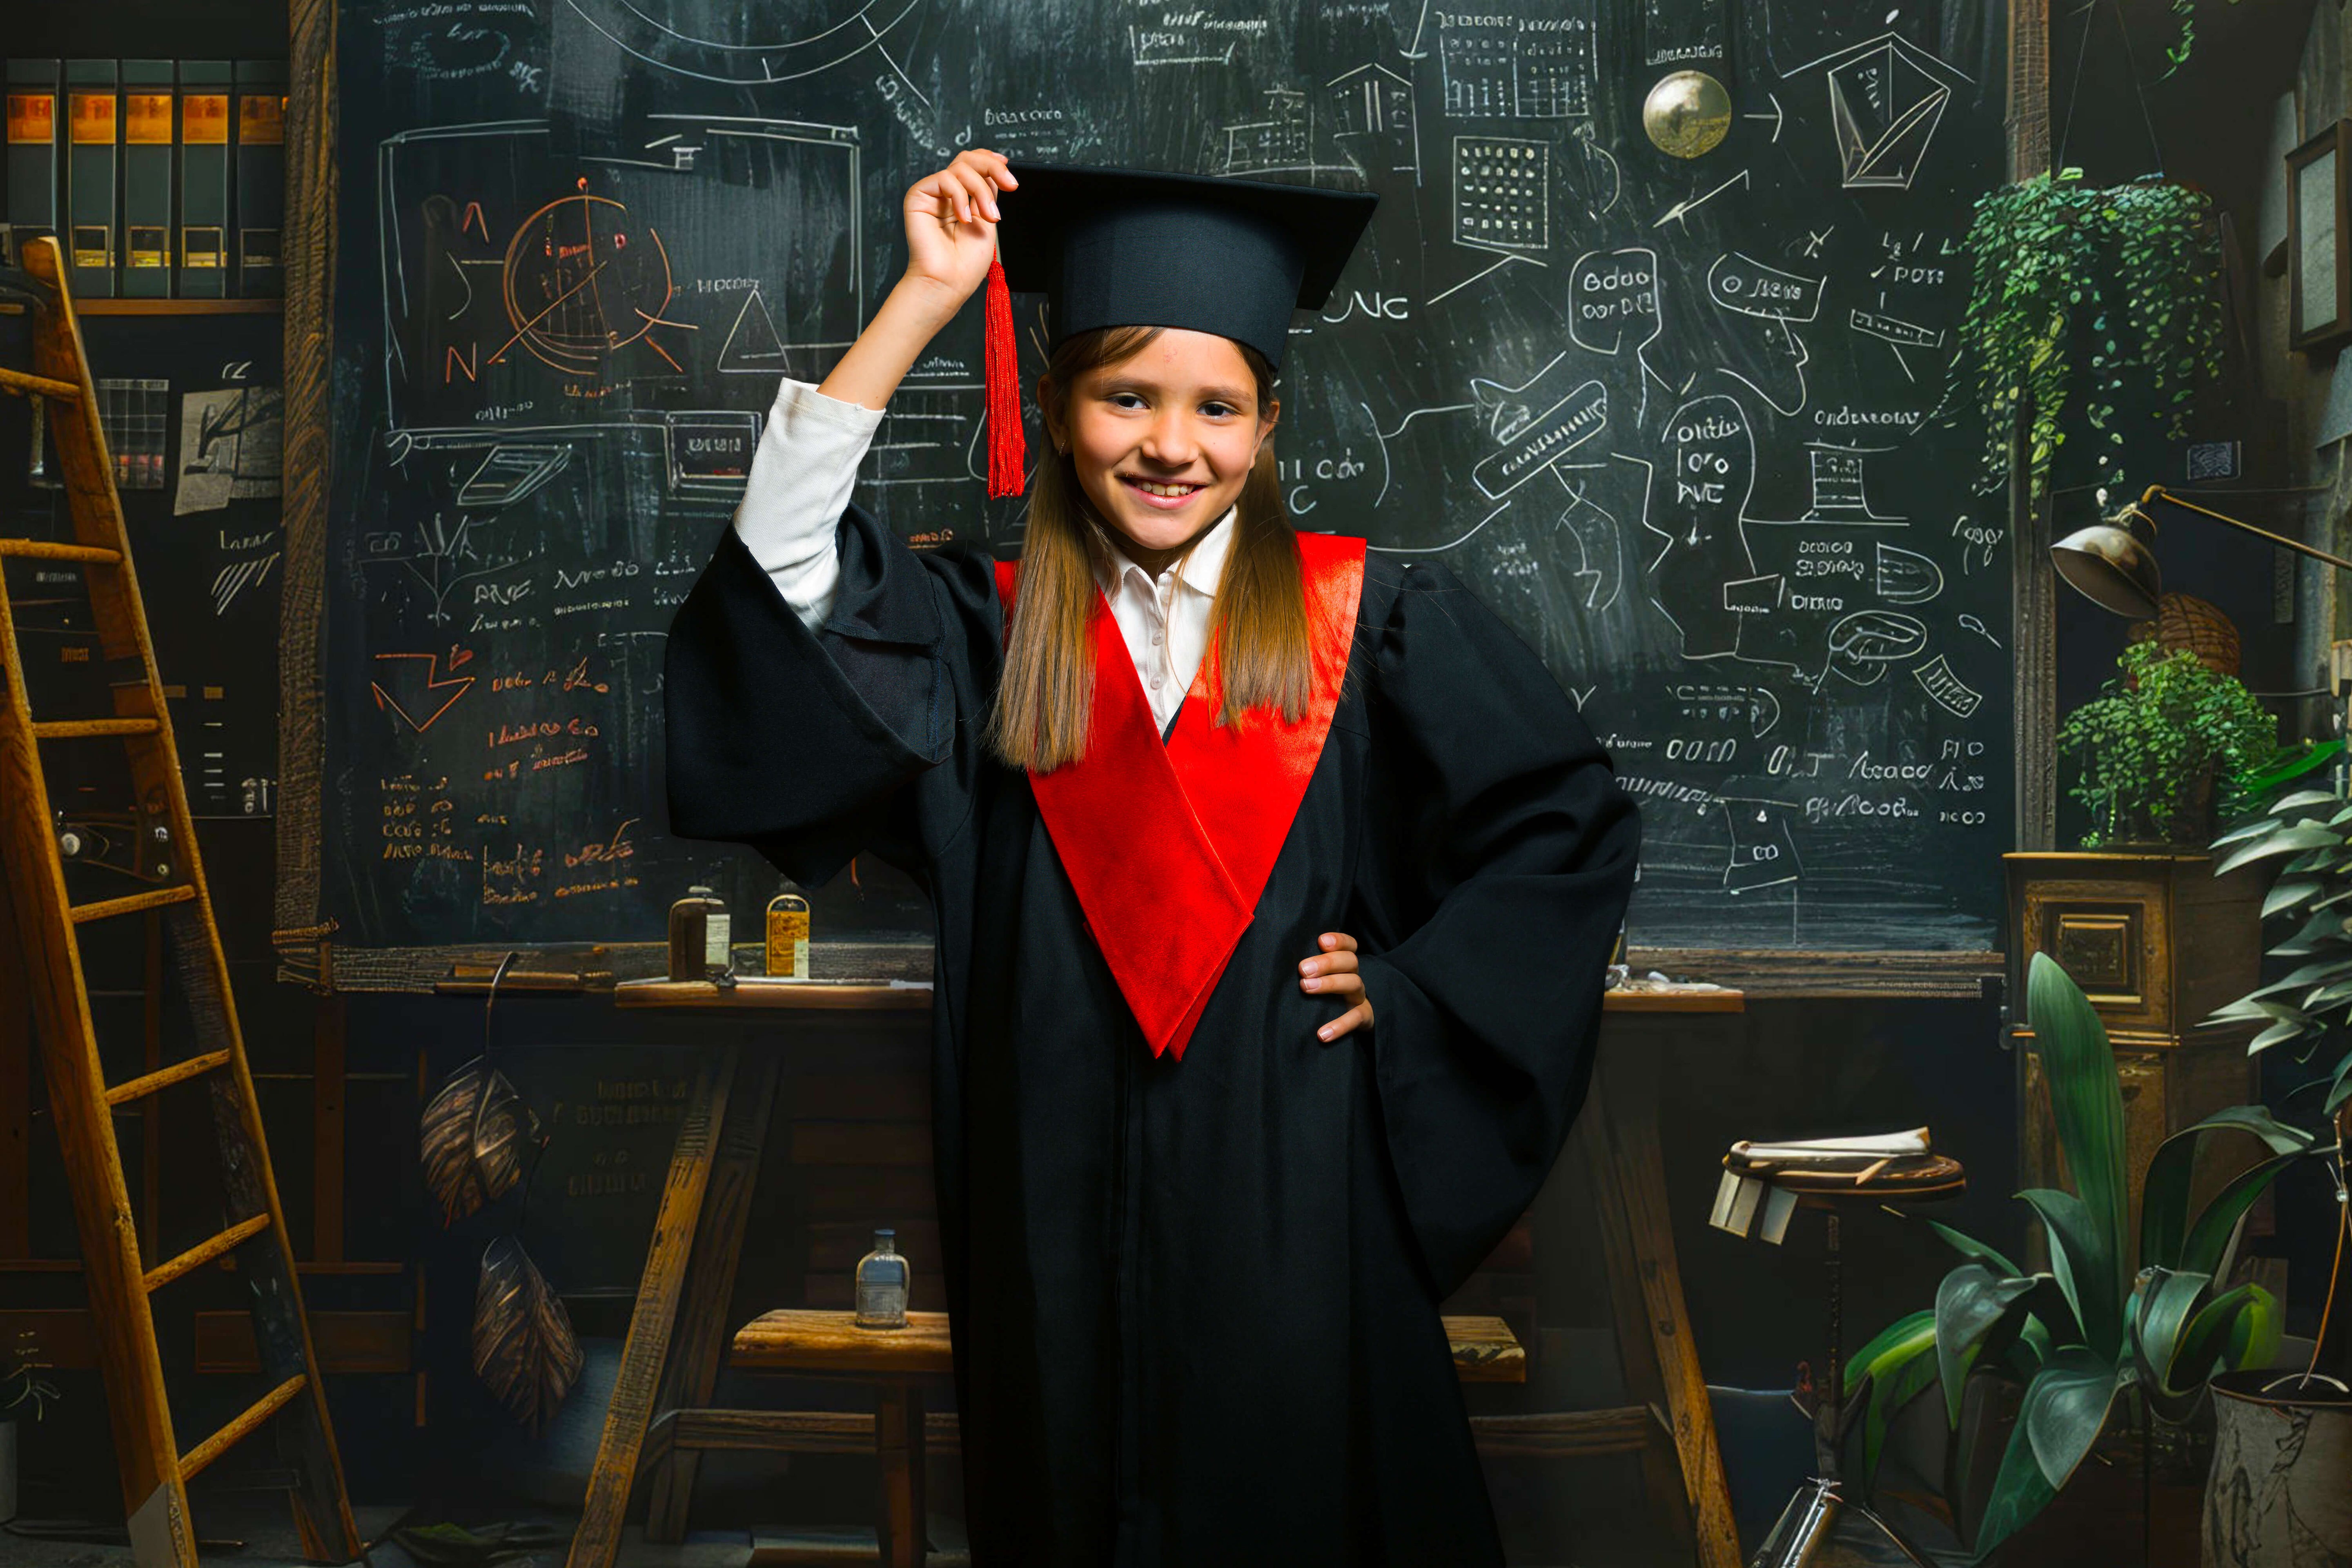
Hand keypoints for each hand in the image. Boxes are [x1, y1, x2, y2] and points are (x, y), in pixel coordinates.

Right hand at [900, 150, 1017, 306]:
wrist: (948, 282)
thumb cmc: (966, 263)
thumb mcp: (987, 220)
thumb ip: (988, 192)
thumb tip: (995, 168)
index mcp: (962, 198)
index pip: (974, 166)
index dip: (991, 161)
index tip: (1009, 173)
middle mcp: (946, 193)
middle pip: (967, 159)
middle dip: (992, 168)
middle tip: (1010, 185)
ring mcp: (932, 194)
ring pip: (960, 167)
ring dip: (981, 191)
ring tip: (988, 216)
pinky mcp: (918, 196)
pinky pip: (945, 179)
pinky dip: (960, 197)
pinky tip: (963, 219)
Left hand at [1300, 932, 1372, 1042]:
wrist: (1350, 1026)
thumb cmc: (1324, 997)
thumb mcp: (1319, 979)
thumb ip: (1307, 969)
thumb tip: (1276, 962)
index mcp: (1344, 965)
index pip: (1349, 945)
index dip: (1339, 940)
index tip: (1321, 941)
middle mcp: (1353, 976)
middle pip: (1350, 961)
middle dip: (1326, 962)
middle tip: (1303, 969)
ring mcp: (1359, 997)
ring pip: (1353, 983)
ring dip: (1329, 983)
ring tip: (1306, 987)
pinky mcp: (1364, 1017)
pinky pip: (1355, 1018)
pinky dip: (1339, 1026)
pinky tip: (1322, 1034)